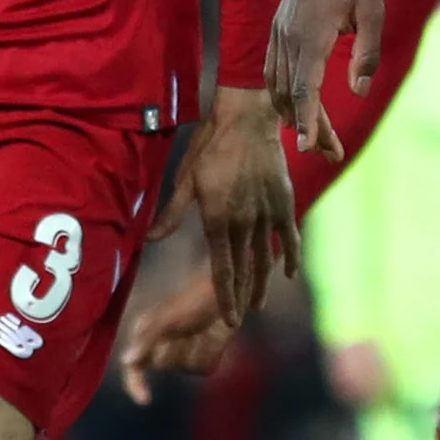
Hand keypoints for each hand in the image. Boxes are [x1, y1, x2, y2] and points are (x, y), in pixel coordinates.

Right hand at [116, 273, 236, 402]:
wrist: (227, 296)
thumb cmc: (193, 300)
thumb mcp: (167, 317)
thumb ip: (146, 338)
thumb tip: (126, 360)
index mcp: (147, 335)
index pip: (134, 368)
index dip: (136, 384)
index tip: (145, 399)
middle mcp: (163, 347)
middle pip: (164, 364)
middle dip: (175, 347)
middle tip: (185, 327)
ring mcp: (184, 354)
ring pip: (186, 367)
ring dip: (196, 348)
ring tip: (202, 328)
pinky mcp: (205, 359)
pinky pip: (204, 368)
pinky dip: (211, 352)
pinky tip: (214, 336)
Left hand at [163, 85, 298, 322]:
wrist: (247, 120)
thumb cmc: (210, 147)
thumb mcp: (185, 179)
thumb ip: (171, 214)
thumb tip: (149, 239)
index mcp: (217, 218)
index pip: (222, 269)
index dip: (225, 296)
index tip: (230, 320)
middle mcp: (244, 221)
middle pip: (245, 270)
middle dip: (242, 298)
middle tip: (240, 320)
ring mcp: (266, 213)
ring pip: (266, 258)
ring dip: (263, 284)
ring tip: (259, 304)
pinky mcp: (283, 202)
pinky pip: (289, 236)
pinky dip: (289, 256)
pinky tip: (288, 273)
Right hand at [268, 0, 385, 156]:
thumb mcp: (374, 12)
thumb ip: (367, 53)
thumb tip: (358, 90)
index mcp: (311, 36)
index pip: (304, 90)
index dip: (308, 122)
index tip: (310, 148)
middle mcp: (288, 38)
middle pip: (290, 95)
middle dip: (308, 127)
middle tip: (329, 154)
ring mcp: (279, 32)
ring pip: (277, 85)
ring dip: (292, 113)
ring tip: (315, 138)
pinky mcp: (279, 28)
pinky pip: (274, 69)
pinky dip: (281, 94)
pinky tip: (294, 107)